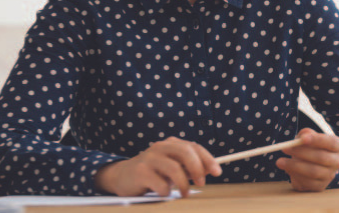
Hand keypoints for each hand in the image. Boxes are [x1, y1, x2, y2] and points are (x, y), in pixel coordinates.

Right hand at [94, 137, 220, 196]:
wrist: (122, 177)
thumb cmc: (153, 173)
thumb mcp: (171, 167)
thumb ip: (187, 167)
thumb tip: (208, 171)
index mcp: (171, 144)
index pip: (194, 147)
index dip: (208, 159)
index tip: (217, 172)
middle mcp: (161, 147)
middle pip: (185, 152)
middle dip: (197, 168)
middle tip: (201, 183)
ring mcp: (149, 158)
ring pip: (174, 168)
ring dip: (183, 184)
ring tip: (185, 194)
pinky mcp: (140, 171)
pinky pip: (160, 183)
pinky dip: (166, 191)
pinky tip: (164, 193)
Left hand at [275, 128, 338, 191]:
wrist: (314, 164)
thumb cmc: (312, 147)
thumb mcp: (310, 137)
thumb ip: (306, 134)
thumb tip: (301, 137)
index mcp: (338, 146)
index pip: (330, 142)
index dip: (317, 140)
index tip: (303, 138)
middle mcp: (337, 162)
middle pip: (321, 157)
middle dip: (301, 152)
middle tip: (285, 148)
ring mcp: (330, 176)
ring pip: (313, 171)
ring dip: (294, 166)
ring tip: (280, 161)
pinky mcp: (320, 187)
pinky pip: (307, 182)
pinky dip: (295, 175)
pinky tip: (287, 169)